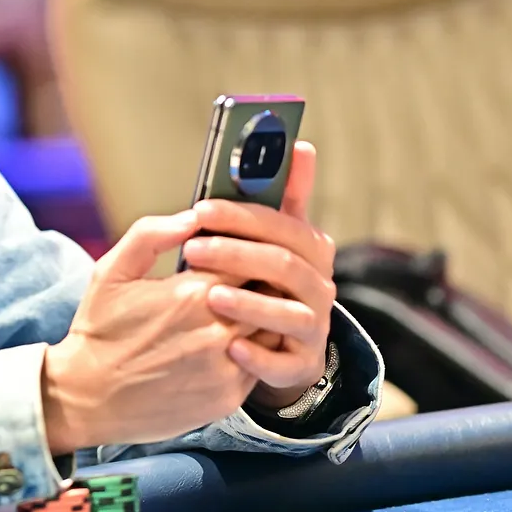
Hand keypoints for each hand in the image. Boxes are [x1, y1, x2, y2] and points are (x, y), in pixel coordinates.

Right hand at [41, 209, 258, 454]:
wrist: (89, 398)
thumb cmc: (100, 331)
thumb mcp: (111, 272)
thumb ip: (151, 234)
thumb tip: (192, 216)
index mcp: (191, 294)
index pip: (248, 259)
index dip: (244, 252)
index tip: (233, 251)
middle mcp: (216, 331)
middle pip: (267, 293)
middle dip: (258, 282)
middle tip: (242, 279)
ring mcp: (226, 367)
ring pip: (270, 329)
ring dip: (261, 316)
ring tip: (237, 310)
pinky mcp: (228, 396)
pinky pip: (260, 364)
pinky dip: (253, 349)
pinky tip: (227, 343)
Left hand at [176, 141, 335, 409]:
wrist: (271, 345)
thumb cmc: (258, 279)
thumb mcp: (266, 238)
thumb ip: (280, 195)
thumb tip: (302, 145)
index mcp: (310, 250)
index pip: (284, 224)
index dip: (242, 215)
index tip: (201, 208)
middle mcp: (318, 287)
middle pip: (285, 264)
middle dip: (238, 253)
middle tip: (193, 249)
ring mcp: (313, 328)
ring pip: (290, 313)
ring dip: (250, 303)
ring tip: (210, 296)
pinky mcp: (301, 366)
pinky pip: (285, 364)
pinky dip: (260, 357)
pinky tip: (231, 348)